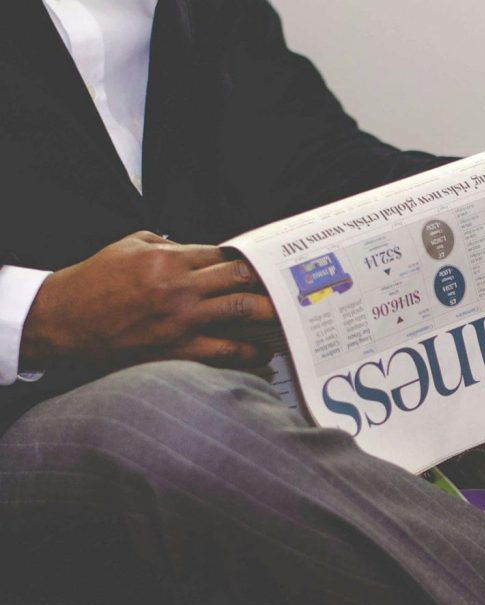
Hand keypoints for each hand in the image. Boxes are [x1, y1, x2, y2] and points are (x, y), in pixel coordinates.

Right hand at [21, 231, 276, 369]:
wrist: (65, 320)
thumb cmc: (94, 281)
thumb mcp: (128, 246)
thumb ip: (166, 244)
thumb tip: (197, 248)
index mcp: (168, 259)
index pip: (223, 254)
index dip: (247, 257)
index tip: (265, 263)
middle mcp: (180, 288)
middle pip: (240, 278)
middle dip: (268, 280)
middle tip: (291, 284)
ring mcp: (180, 320)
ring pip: (240, 311)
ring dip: (270, 313)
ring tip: (289, 315)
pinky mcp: (175, 349)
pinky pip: (223, 351)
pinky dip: (248, 352)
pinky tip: (263, 352)